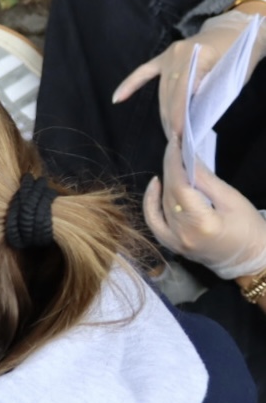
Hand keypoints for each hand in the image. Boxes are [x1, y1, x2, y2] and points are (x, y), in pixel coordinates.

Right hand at [113, 10, 265, 136]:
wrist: (237, 28)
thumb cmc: (241, 54)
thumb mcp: (233, 75)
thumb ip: (211, 93)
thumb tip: (193, 116)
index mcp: (198, 56)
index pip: (183, 92)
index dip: (179, 115)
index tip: (179, 135)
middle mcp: (179, 54)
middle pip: (169, 93)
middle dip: (171, 118)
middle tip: (176, 140)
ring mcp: (169, 54)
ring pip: (161, 89)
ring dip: (163, 111)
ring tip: (167, 131)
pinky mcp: (164, 56)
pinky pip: (144, 72)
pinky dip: (130, 85)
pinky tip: (117, 99)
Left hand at [144, 137, 265, 279]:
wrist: (250, 260)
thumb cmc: (249, 229)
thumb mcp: (232, 200)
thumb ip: (206, 180)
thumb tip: (188, 158)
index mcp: (201, 223)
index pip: (179, 186)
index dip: (175, 162)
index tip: (175, 142)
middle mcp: (181, 234)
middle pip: (169, 193)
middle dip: (170, 166)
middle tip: (173, 144)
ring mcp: (173, 242)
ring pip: (160, 204)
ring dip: (164, 180)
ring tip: (171, 160)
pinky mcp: (170, 245)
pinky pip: (153, 220)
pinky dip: (151, 202)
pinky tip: (156, 185)